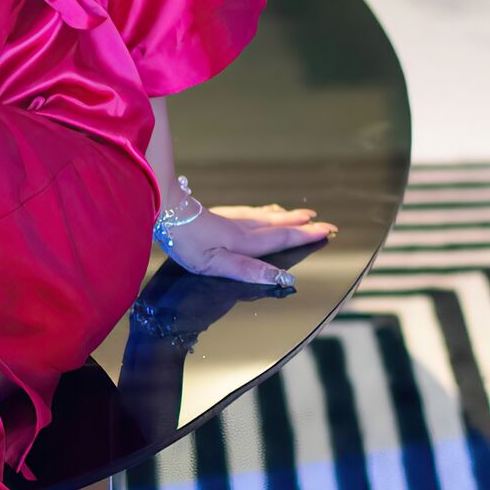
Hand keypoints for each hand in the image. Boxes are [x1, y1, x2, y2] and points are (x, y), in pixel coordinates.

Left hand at [156, 200, 334, 288]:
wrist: (163, 212)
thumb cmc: (186, 242)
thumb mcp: (216, 263)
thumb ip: (248, 270)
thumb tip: (280, 277)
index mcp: (244, 243)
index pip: (280, 239)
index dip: (304, 237)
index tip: (326, 231)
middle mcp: (240, 229)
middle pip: (275, 226)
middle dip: (299, 225)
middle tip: (320, 220)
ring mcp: (227, 220)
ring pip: (262, 218)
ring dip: (282, 217)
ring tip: (297, 214)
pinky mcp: (214, 216)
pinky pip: (247, 213)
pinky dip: (260, 212)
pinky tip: (258, 212)